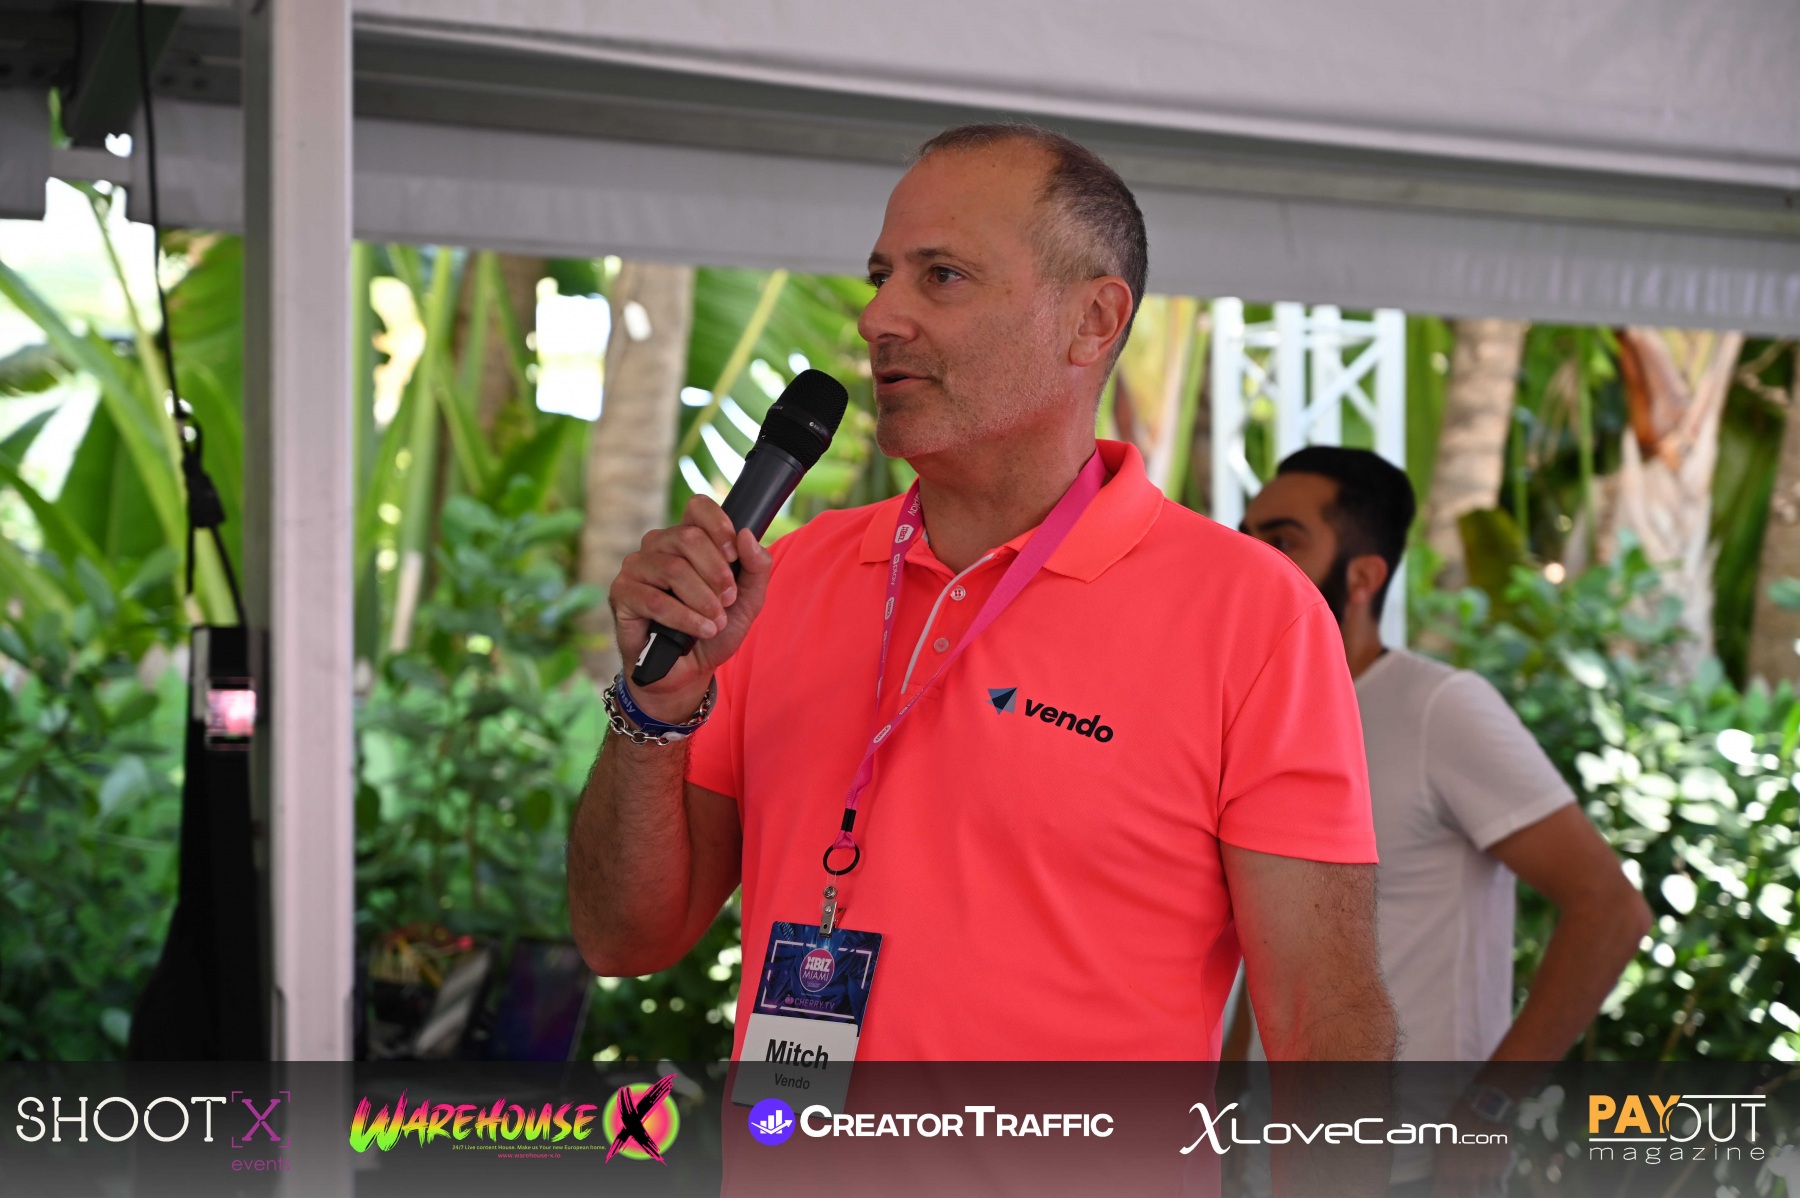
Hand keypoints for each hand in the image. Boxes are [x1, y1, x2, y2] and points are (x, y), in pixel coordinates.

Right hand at [608, 495, 772, 720]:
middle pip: (688, 537)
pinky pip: (654, 599)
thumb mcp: (747, 600)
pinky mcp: (621, 594)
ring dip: (702, 598)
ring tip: (716, 621)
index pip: (698, 506)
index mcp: (687, 537)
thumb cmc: (714, 628)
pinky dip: (684, 617)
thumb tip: (747, 535)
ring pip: (673, 569)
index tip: (733, 556)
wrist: (687, 670)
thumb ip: (756, 568)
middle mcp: (658, 545)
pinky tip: (702, 630)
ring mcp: (636, 567)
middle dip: (717, 572)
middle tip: (728, 600)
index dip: (719, 526)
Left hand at [1427, 1101, 1513, 1197]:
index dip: (1440, 1195)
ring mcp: (1485, 1175)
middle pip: (1464, 1196)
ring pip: (1481, 1190)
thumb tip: (1442, 1171)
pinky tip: (1488, 1165)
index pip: (1441, 1193)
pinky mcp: (1500, 1169)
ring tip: (1475, 1177)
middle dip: (1460, 1194)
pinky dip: (1490, 1176)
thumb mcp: (1440, 1139)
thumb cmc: (1457, 1121)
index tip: (1440, 1193)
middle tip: (1459, 1187)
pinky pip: (1494, 1179)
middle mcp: (1466, 1177)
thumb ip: (1441, 1160)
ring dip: (1477, 1186)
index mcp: (1447, 1169)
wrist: (1485, 1110)